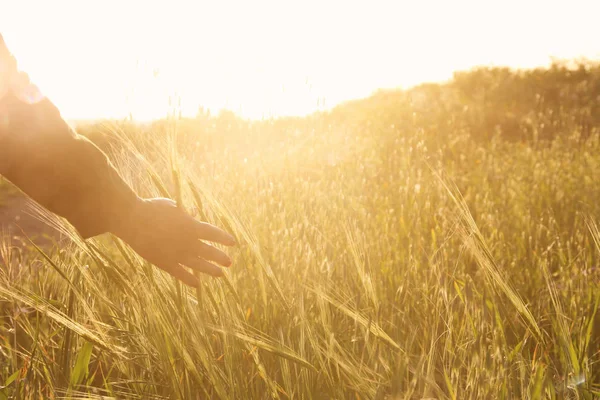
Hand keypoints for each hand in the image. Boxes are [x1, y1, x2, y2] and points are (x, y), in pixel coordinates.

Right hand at [113, 197, 235, 287]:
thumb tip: (195, 213)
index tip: (233, 243)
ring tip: (220, 274)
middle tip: (229, 262)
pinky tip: (198, 284)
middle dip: (220, 257)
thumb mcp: (173, 206)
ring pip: (198, 265)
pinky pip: (181, 274)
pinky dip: (190, 279)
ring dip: (210, 270)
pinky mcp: (165, 263)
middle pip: (209, 252)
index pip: (213, 233)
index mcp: (191, 226)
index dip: (223, 238)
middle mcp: (187, 242)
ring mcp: (177, 254)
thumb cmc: (152, 209)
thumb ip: (185, 212)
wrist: (132, 220)